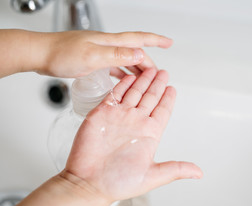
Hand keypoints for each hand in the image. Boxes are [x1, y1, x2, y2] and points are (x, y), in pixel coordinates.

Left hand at [37, 31, 171, 77]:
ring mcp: (100, 52)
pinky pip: (113, 66)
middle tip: (158, 75)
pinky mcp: (92, 60)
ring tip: (145, 80)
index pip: (138, 38)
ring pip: (125, 60)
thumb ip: (117, 55)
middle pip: (134, 52)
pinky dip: (122, 73)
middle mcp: (107, 45)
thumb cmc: (61, 53)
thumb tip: (140, 53)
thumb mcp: (93, 56)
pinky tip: (124, 80)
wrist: (41, 55)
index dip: (156, 40)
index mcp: (110, 42)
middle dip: (149, 62)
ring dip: (137, 68)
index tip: (169, 42)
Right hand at [64, 68, 202, 201]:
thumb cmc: (118, 183)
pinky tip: (129, 77)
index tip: (173, 89)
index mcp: (149, 134)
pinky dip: (122, 85)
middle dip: (157, 84)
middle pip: (150, 98)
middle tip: (163, 73)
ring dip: (142, 81)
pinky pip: (115, 95)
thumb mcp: (152, 176)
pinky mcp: (102, 113)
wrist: (88, 183)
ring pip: (134, 93)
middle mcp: (136, 123)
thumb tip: (199, 173)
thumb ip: (176, 169)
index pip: (162, 111)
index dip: (168, 100)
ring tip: (150, 70)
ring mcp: (119, 117)